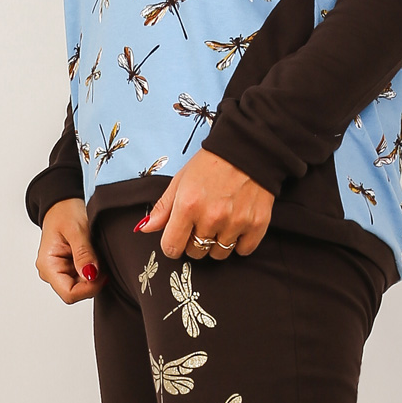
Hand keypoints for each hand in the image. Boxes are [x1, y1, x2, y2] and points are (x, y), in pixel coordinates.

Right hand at [36, 198, 104, 302]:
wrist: (63, 203)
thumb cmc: (65, 211)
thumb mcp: (76, 230)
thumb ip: (83, 254)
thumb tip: (90, 275)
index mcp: (48, 265)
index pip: (69, 294)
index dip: (89, 288)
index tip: (102, 274)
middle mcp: (51, 272)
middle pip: (77, 292)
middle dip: (93, 281)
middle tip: (101, 260)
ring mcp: (60, 271)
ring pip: (82, 287)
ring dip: (94, 275)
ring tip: (96, 254)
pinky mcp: (69, 269)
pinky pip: (84, 278)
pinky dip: (93, 270)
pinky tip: (94, 256)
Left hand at [141, 150, 272, 261]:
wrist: (249, 148)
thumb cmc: (212, 164)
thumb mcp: (181, 181)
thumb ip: (163, 208)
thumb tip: (145, 228)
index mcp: (188, 205)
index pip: (172, 247)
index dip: (172, 245)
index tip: (177, 238)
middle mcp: (211, 217)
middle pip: (195, 252)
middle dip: (195, 243)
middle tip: (201, 224)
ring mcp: (236, 222)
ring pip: (219, 254)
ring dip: (217, 243)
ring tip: (220, 223)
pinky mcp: (257, 224)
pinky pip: (243, 250)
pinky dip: (240, 243)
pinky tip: (237, 225)